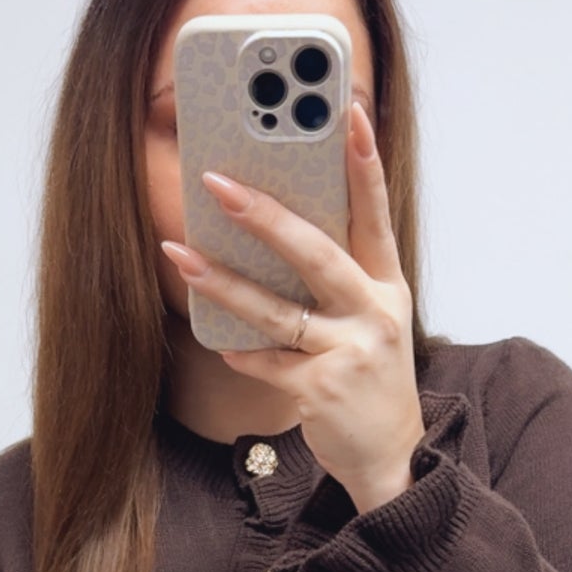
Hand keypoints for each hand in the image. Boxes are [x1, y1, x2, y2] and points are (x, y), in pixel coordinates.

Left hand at [160, 101, 424, 511]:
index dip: (365, 163)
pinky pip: (268, 363)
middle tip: (220, 184)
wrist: (392, 457)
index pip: (376, 213)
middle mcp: (374, 314)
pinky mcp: (321, 390)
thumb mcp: (371, 320)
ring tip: (180, 256)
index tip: (350, 113)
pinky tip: (224, 345)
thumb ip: (338, 279)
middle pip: (317, 254)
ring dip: (224, 283)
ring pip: (277, 310)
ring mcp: (350, 352)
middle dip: (266, 217)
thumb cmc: (371, 378)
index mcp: (387, 286)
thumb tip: (279, 229)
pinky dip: (243, 353)